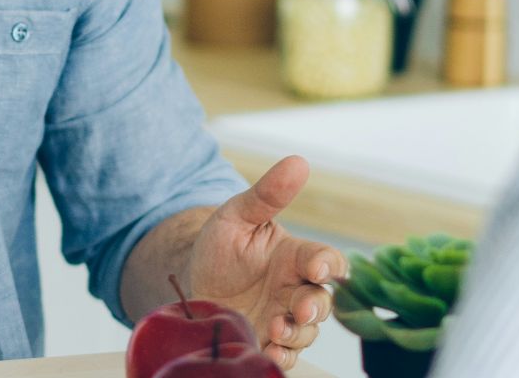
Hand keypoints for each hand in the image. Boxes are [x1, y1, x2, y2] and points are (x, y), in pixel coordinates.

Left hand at [182, 156, 348, 370]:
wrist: (189, 281)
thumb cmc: (219, 246)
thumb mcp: (237, 216)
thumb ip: (267, 194)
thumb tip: (298, 161)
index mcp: (294, 257)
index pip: (326, 261)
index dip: (328, 266)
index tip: (316, 269)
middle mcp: (294, 290)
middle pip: (323, 302)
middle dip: (315, 308)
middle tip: (298, 309)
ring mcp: (282, 319)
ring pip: (307, 332)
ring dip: (296, 334)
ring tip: (274, 330)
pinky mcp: (267, 342)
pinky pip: (287, 355)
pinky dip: (283, 356)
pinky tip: (270, 352)